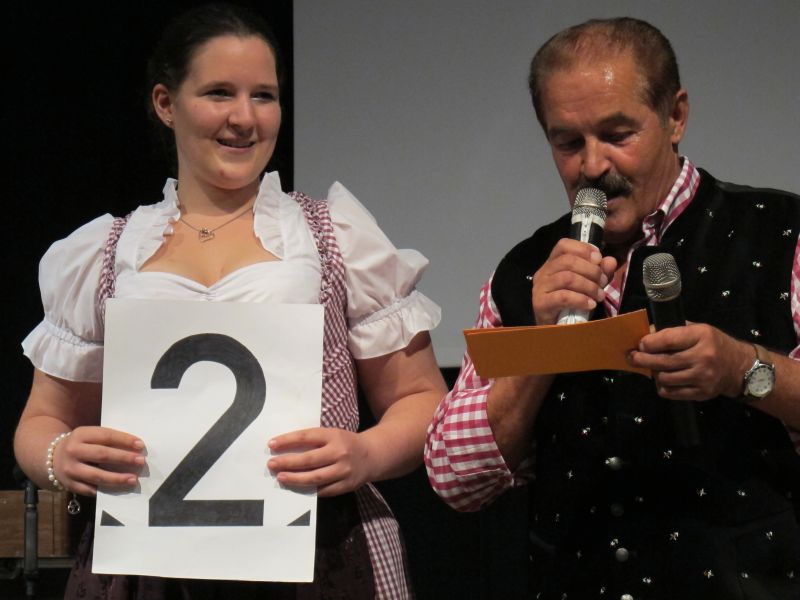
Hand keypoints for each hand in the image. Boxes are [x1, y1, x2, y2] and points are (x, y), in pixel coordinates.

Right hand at [54, 426, 145, 495]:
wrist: (52, 457)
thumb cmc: (82, 445)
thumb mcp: (90, 436)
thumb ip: (108, 440)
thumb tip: (135, 447)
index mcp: (81, 434)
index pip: (106, 436)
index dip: (124, 440)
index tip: (140, 445)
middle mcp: (73, 451)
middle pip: (102, 455)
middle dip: (124, 458)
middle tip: (141, 461)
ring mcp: (70, 469)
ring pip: (96, 475)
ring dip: (117, 478)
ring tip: (133, 479)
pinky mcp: (69, 484)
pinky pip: (90, 489)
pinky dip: (105, 490)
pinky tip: (118, 490)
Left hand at [267, 427, 370, 496]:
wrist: (373, 455)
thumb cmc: (345, 443)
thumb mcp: (333, 434)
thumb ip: (314, 440)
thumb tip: (285, 448)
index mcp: (334, 435)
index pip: (307, 437)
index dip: (288, 440)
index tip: (271, 444)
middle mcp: (340, 452)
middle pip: (309, 459)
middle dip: (288, 462)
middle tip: (271, 464)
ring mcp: (344, 470)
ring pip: (315, 477)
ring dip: (295, 478)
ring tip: (281, 477)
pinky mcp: (347, 485)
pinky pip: (324, 490)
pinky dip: (310, 490)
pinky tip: (297, 488)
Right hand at [531, 238, 616, 324]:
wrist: (556, 332)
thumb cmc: (572, 306)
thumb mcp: (590, 285)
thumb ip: (600, 272)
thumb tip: (610, 261)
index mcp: (552, 264)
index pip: (563, 245)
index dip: (583, 249)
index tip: (599, 259)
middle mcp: (543, 272)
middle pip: (568, 260)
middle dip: (591, 270)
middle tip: (604, 282)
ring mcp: (539, 288)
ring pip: (567, 277)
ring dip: (589, 286)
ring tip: (599, 296)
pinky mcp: (540, 303)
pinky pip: (563, 296)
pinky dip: (580, 299)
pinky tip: (590, 305)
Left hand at [628, 323, 751, 400]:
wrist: (739, 368)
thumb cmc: (713, 344)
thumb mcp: (698, 330)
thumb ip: (673, 331)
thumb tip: (645, 335)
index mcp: (701, 336)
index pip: (667, 340)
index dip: (648, 343)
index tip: (640, 344)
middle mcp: (703, 357)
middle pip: (662, 361)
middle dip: (642, 359)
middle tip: (632, 357)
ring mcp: (702, 377)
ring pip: (664, 378)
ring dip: (653, 373)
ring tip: (652, 368)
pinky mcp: (701, 393)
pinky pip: (671, 393)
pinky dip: (662, 386)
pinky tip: (662, 380)